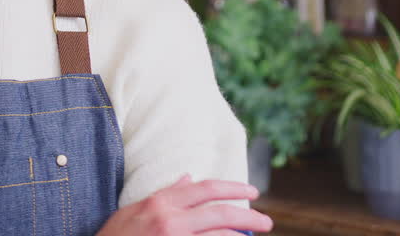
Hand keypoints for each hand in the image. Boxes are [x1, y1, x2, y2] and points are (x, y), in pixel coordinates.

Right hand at [96, 175, 273, 234]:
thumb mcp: (133, 212)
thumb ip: (164, 195)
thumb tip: (189, 178)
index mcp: (159, 204)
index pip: (204, 189)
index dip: (232, 188)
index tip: (251, 192)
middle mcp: (170, 221)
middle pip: (220, 214)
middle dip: (249, 216)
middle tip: (266, 221)